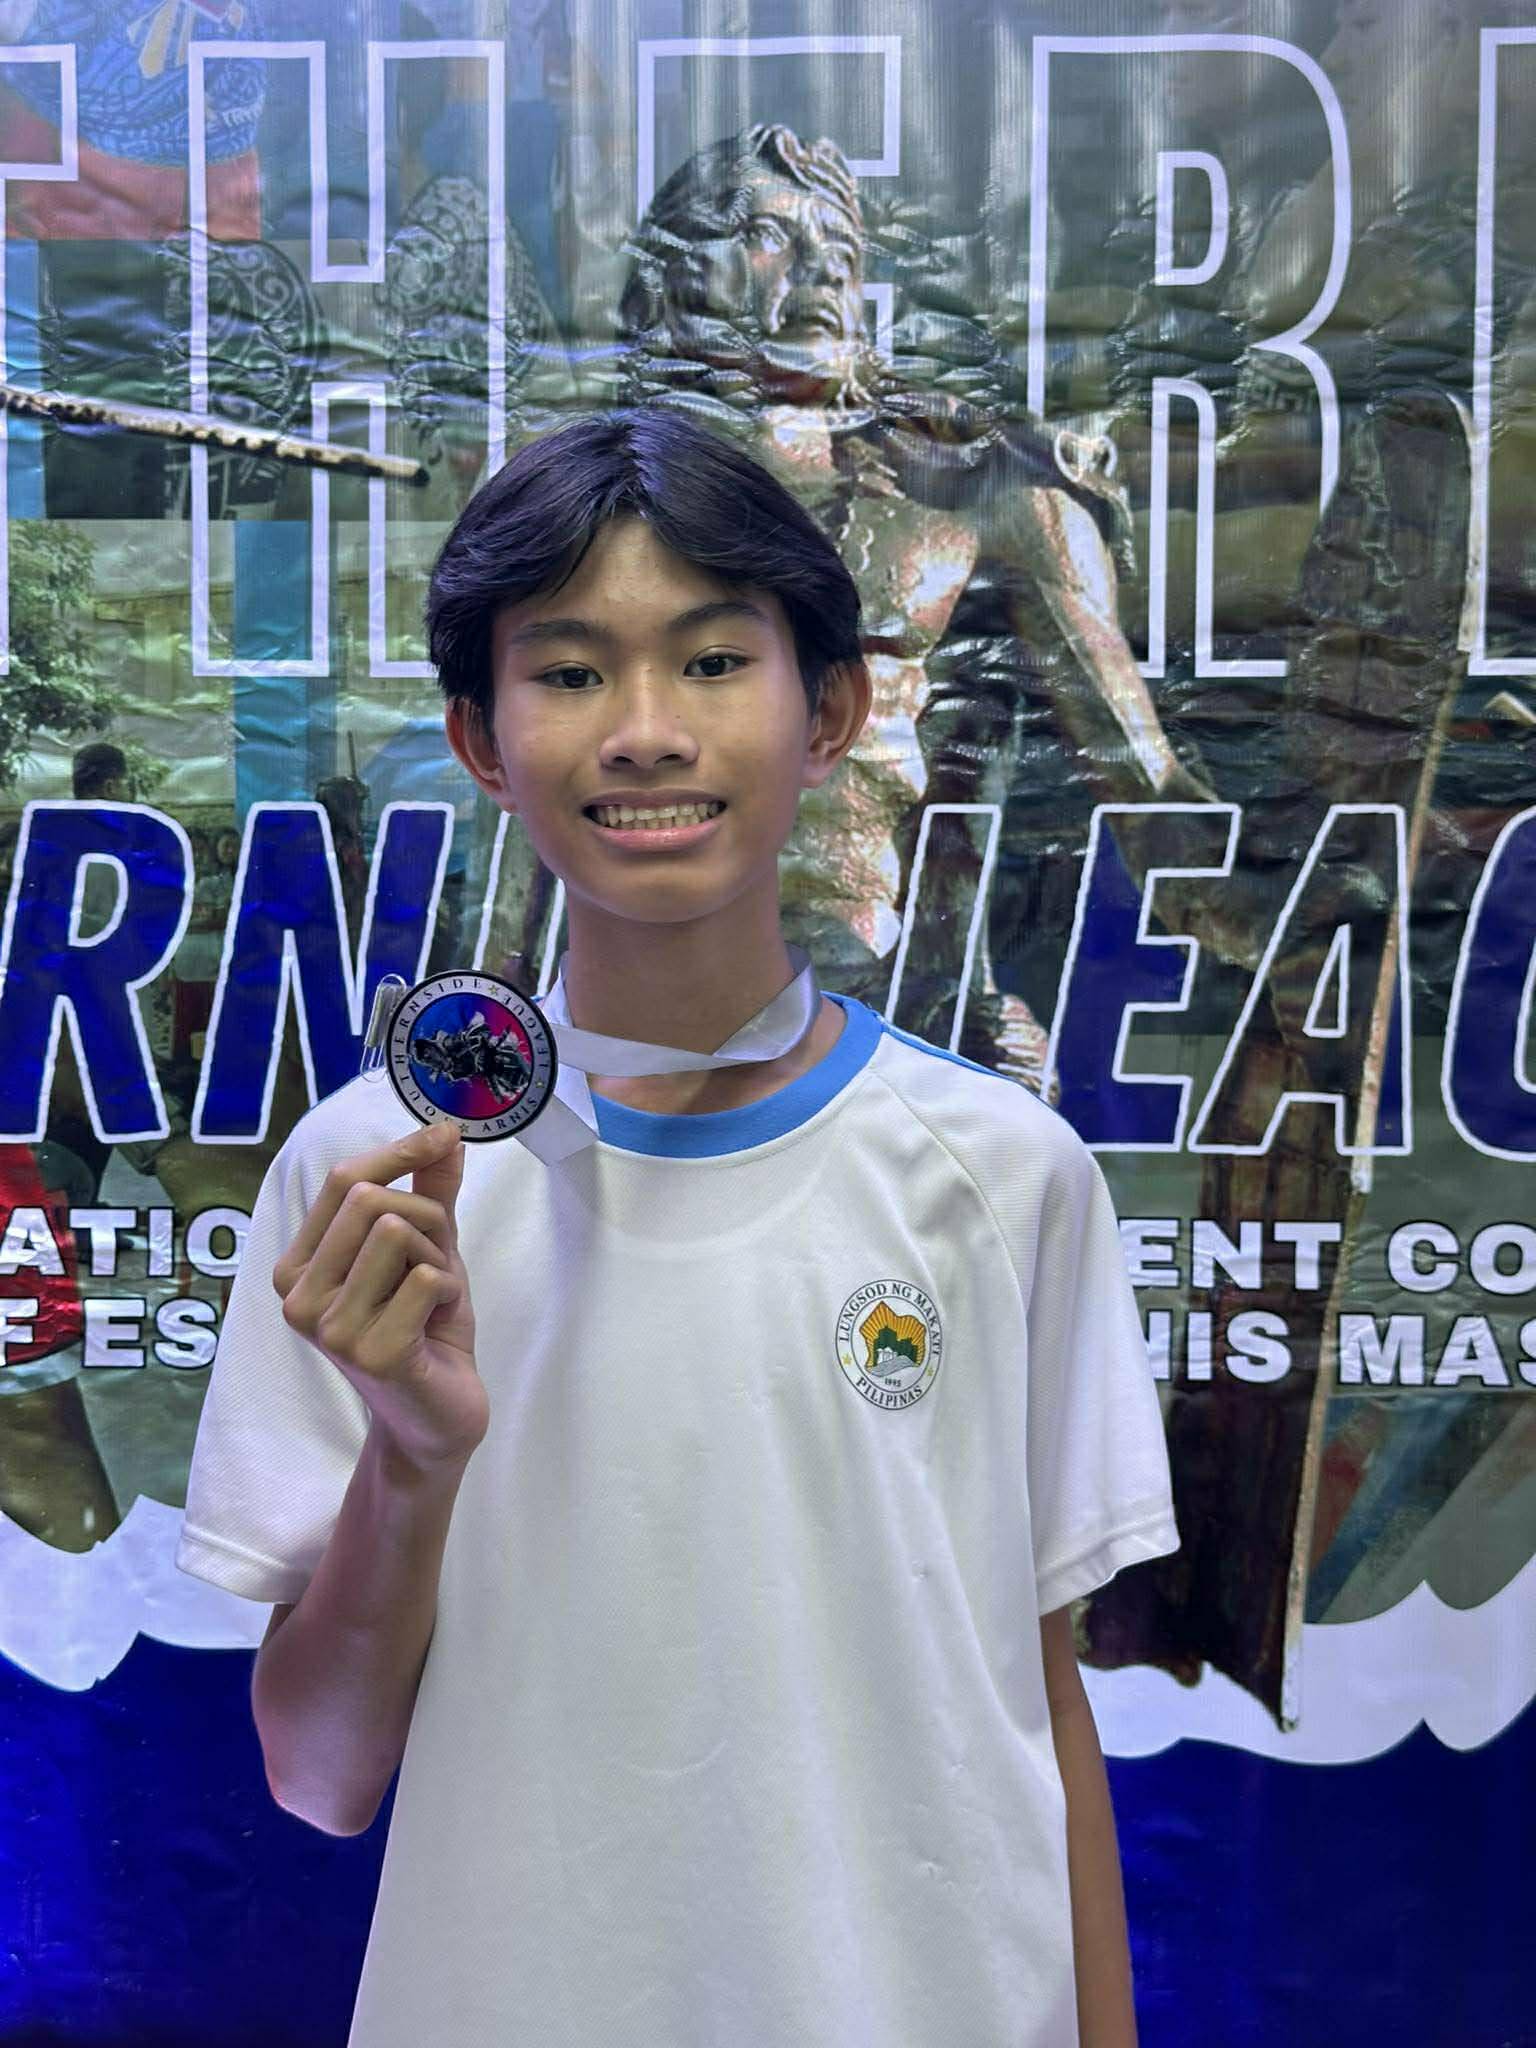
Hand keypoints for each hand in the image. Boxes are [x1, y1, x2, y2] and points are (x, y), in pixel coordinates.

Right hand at [272, 1120, 486, 1473]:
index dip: (398, 1151)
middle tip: (438, 1260)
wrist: (436, 1417)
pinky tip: (436, 1326)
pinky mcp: (371, 1351)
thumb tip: (445, 1130)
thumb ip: (429, 1190)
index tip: (442, 1136)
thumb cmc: (423, 1328)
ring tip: (432, 1299)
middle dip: (426, 1216)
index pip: (342, 1180)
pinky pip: (426, 1277)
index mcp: (297, 1267)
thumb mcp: (425, 1248)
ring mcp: (330, 1328)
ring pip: (398, 1232)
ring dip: (438, 1258)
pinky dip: (448, 1290)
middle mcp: (299, 1297)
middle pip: (370, 1199)